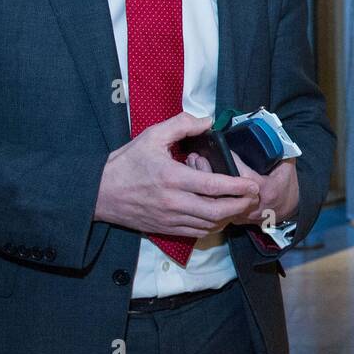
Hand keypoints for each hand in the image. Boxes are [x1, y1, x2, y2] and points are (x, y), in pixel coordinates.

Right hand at [94, 111, 259, 237]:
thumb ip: (181, 124)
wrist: (100, 193)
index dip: (237, 187)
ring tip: (239, 205)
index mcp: (171, 178)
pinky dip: (213, 226)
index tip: (253, 185)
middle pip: (216, 211)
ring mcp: (170, 219)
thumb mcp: (152, 136)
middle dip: (240, 206)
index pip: (213, 186)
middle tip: (253, 197)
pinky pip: (197, 232)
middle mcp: (173, 202)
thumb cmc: (126, 163)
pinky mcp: (166, 229)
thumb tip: (208, 120)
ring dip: (228, 217)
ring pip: (209, 225)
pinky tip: (219, 215)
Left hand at [184, 148, 299, 229]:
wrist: (287, 209)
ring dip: (201, 184)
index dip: (233, 162)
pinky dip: (202, 194)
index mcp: (267, 190)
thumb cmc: (286, 185)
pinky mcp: (232, 219)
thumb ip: (278, 149)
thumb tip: (267, 131)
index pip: (245, 177)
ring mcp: (240, 215)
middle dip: (208, 173)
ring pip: (215, 202)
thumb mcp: (287, 164)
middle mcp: (252, 206)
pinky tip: (193, 179)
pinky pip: (214, 207)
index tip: (222, 148)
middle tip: (197, 157)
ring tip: (192, 164)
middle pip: (225, 192)